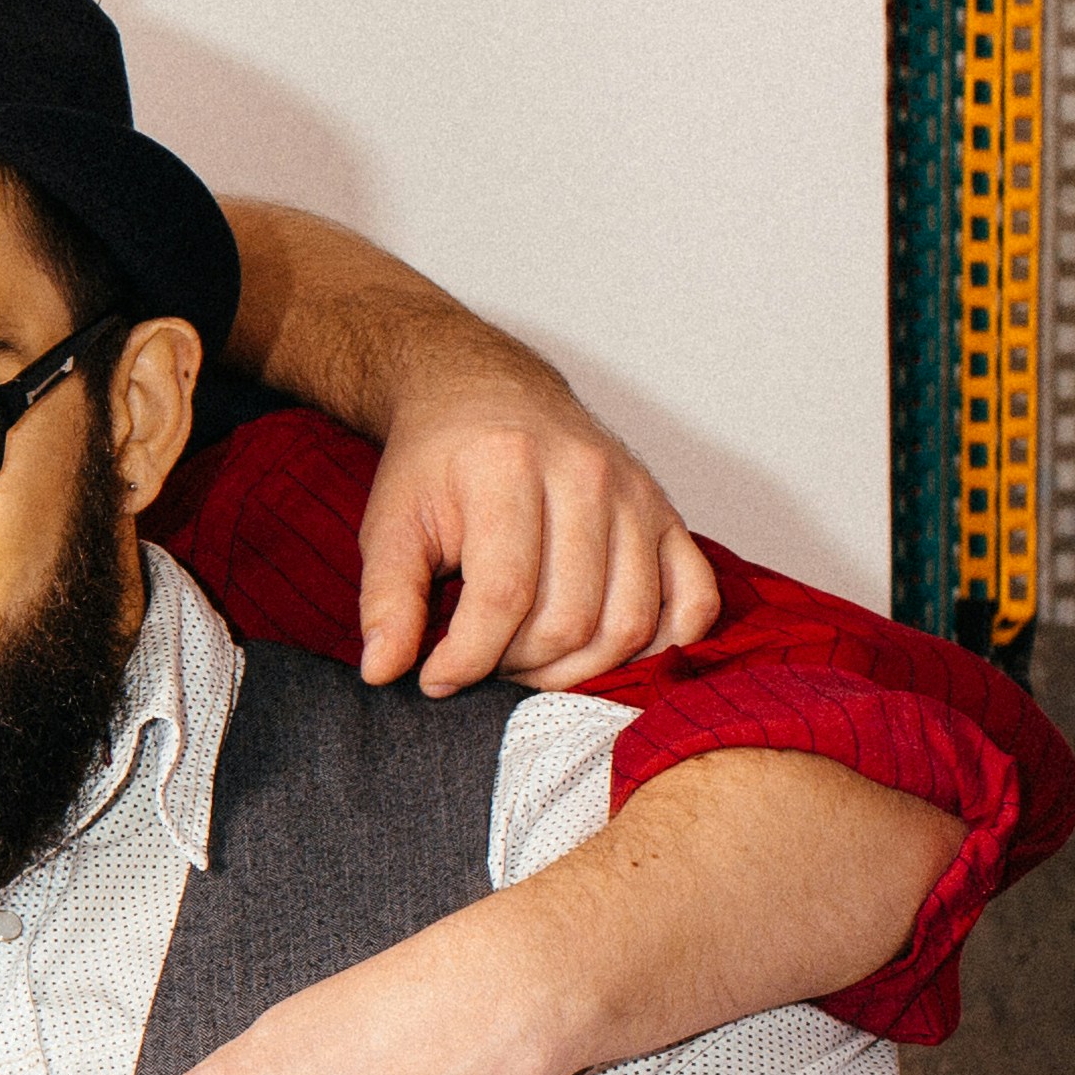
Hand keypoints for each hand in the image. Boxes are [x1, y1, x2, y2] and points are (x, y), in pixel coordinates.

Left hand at [346, 333, 720, 692]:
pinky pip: (693, 599)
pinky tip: (610, 652)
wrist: (487, 395)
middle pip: (570, 618)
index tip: (435, 679)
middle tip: (483, 663)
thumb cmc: (436, 465)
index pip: (502, 596)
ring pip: (630, 622)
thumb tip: (381, 673)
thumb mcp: (391, 524)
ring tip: (529, 660)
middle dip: (519, 665)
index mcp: (508, 467)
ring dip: (578, 668)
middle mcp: (586, 476)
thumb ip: (385, 599)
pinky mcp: (670, 514)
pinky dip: (663, 644)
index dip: (467, 657)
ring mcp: (637, 495)